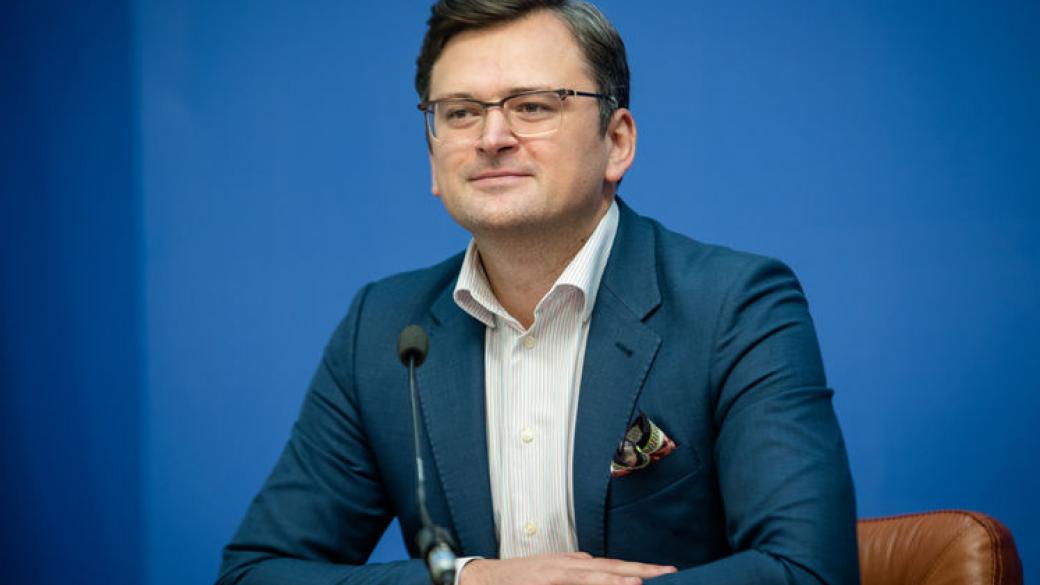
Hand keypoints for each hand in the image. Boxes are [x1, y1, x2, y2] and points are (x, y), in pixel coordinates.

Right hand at [459, 552, 676, 584]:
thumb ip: (573, 568)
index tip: (663, 572)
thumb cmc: (516, 578)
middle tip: (668, 573)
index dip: (637, 568)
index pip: (611, 565)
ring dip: (617, 579)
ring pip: (593, 576)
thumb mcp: (550, 569)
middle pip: (609, 567)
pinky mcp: (543, 583)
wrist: (482, 578)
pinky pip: (571, 584)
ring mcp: (554, 573)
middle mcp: (566, 565)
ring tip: (642, 582)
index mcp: (571, 563)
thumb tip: (593, 566)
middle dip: (640, 571)